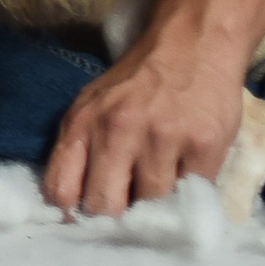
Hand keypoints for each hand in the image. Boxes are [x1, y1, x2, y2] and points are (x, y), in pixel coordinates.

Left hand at [41, 23, 253, 215]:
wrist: (190, 44)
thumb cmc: (137, 81)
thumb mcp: (92, 105)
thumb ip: (80, 150)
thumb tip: (74, 207)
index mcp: (82, 123)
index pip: (60, 189)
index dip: (72, 214)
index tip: (86, 220)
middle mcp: (117, 131)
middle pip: (105, 207)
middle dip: (116, 218)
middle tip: (129, 209)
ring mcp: (162, 138)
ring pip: (152, 205)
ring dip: (157, 204)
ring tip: (162, 182)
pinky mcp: (203, 146)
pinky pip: (192, 194)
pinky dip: (189, 193)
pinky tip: (187, 172)